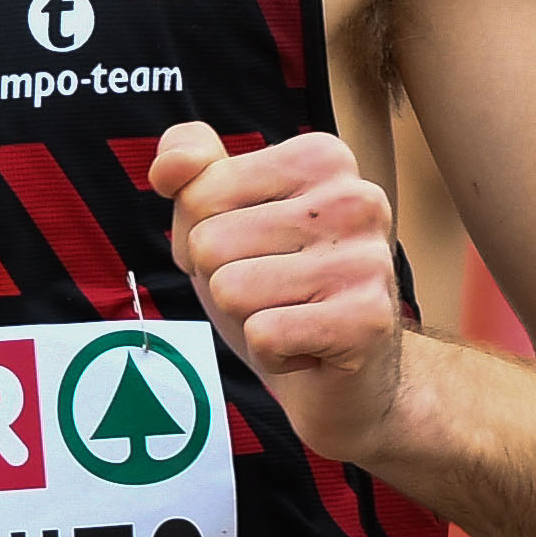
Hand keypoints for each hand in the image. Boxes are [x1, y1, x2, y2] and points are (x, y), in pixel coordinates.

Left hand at [153, 122, 405, 460]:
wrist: (346, 379)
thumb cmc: (278, 287)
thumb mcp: (224, 216)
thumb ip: (192, 170)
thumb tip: (168, 168)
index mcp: (322, 157)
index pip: (199, 193)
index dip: (203, 238)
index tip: (254, 254)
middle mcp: (355, 198)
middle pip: (210, 243)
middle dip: (223, 280)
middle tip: (273, 294)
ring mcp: (367, 258)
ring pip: (230, 289)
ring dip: (246, 319)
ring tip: (291, 318)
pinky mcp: (367, 320)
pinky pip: (262, 335)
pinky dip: (270, 354)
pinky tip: (306, 349)